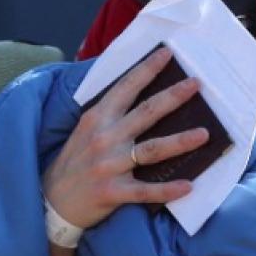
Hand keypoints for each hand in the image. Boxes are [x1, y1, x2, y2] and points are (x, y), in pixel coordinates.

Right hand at [42, 46, 208, 231]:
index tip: (168, 53)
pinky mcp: (112, 192)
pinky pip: (145, 191)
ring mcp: (108, 165)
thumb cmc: (75, 162)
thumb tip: (140, 93)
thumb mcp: (85, 130)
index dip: (147, 69)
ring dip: (180, 141)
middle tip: (197, 84)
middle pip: (146, 113)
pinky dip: (167, 190)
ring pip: (151, 150)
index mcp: (97, 118)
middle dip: (173, 97)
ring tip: (204, 134)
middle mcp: (104, 138)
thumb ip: (109, 114)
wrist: (50, 202)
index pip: (125, 88)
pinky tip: (188, 186)